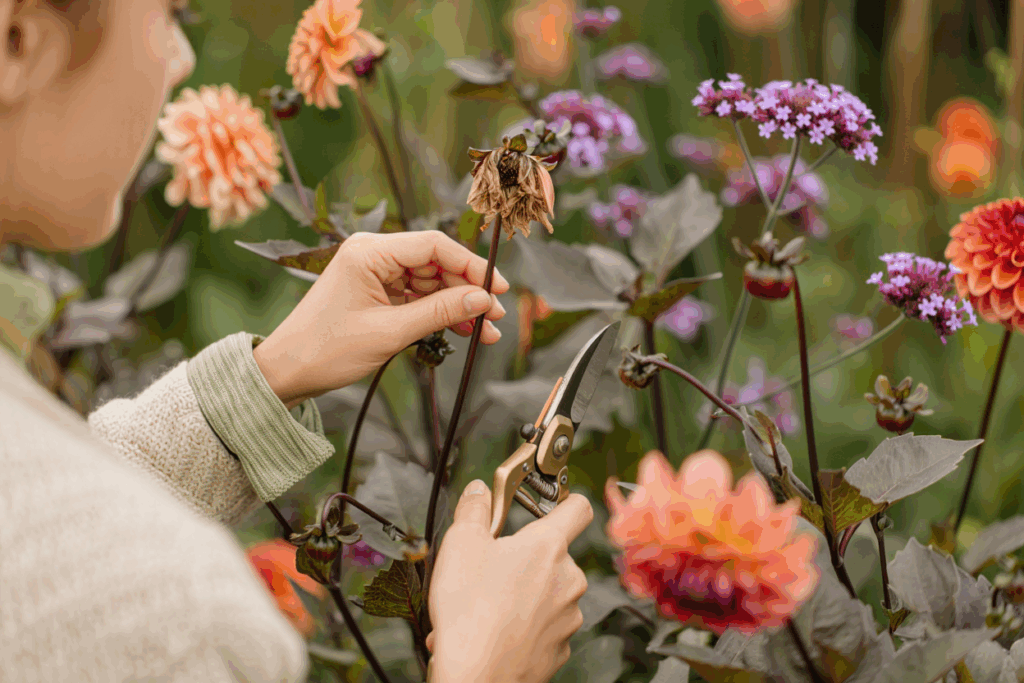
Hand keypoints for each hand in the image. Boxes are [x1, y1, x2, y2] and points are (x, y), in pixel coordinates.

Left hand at [252, 231, 508, 407]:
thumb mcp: (390, 332)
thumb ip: (439, 312)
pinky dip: (439, 312)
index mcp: (369, 251)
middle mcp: (372, 254)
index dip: (471, 266)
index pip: (433, 245)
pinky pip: (416, 296)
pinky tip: (463, 330)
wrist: (287, 372)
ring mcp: (374, 273)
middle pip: (435, 262)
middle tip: (495, 315)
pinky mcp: (375, 292)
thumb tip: (482, 300)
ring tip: (486, 330)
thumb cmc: (325, 350)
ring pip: (430, 281)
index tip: (497, 289)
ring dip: (457, 304)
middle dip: (467, 289)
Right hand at [425, 480, 592, 682]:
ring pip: (549, 593)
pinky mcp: (560, 648)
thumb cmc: (470, 613)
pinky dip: (524, 626)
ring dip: (522, 594)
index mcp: (548, 547)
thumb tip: (479, 492)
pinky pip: (545, 627)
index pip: (577, 507)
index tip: (548, 503)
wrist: (476, 676)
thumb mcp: (461, 544)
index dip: (563, 500)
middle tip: (491, 567)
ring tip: (486, 605)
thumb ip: (475, 510)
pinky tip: (495, 630)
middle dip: (526, 558)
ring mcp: (568, 617)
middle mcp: (568, 579)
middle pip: (555, 555)